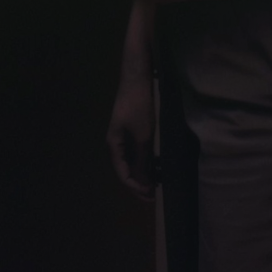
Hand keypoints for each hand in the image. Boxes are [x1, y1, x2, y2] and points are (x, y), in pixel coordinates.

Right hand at [107, 0, 157, 199]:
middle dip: (139, 183)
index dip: (136, 188)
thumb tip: (144, 182)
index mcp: (113, 145)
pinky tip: (157, 162)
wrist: (137, 75)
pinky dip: (146, 159)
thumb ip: (143, 160)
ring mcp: (123, 134)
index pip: (123, 175)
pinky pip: (137, 149)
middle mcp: (115, 142)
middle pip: (126, 169)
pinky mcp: (132, 126)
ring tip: (158, 180)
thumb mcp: (143, 135)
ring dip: (143, 171)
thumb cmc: (139, 105)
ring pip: (132, 160)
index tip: (151, 196)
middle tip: (155, 194)